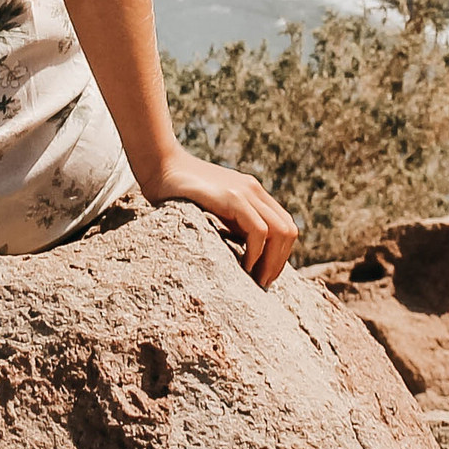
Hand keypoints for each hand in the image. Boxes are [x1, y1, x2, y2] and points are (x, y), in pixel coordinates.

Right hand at [141, 147, 299, 287]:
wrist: (160, 165)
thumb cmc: (179, 192)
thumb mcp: (214, 208)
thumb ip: (231, 222)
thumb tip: (245, 254)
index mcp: (253, 193)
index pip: (284, 226)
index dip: (281, 254)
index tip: (265, 275)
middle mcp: (254, 191)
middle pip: (288, 231)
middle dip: (279, 262)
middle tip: (263, 283)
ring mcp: (245, 192)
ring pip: (280, 231)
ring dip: (271, 261)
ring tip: (256, 279)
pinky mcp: (231, 197)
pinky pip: (258, 230)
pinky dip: (256, 253)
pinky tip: (244, 267)